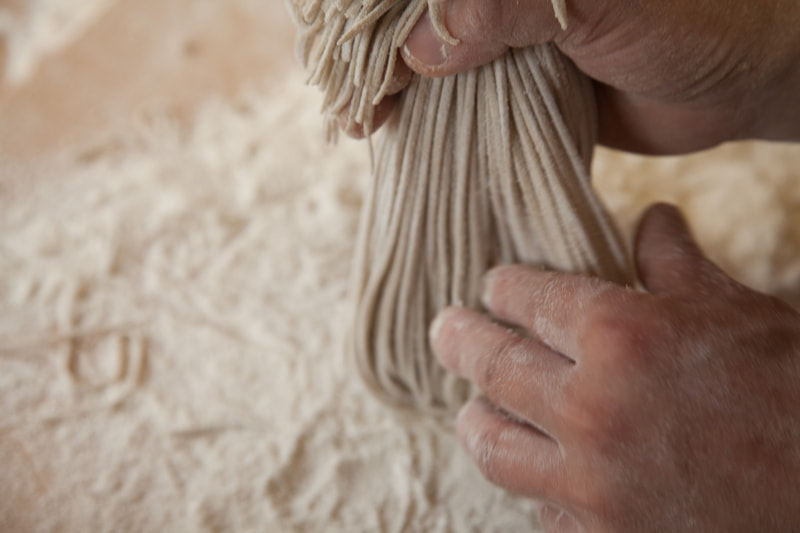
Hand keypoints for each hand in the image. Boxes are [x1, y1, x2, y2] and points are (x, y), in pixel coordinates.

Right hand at [361, 0, 799, 151]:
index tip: (360, 75)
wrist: (737, 77)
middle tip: (355, 110)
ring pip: (433, 60)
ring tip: (367, 126)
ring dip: (397, 92)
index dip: (380, 26)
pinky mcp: (521, 80)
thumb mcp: (599, 0)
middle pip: (415, 20)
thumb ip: (505, 7)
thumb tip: (419, 50)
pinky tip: (406, 132)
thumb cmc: (689, 19)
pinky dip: (433, 116)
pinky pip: (464, 98)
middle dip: (377, 61)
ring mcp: (509, 34)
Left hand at [431, 203, 799, 531]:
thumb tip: (653, 215)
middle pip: (493, 365)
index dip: (502, 287)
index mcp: (620, 336)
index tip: (492, 286)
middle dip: (460, 341)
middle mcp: (591, 408)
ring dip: (476, 419)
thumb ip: (674, 264)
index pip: (528, 298)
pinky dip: (533, 484)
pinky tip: (538, 468)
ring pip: (496, 445)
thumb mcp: (735, 310)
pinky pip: (540, 506)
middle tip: (445, 330)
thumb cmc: (793, 393)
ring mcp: (591, 482)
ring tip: (470, 406)